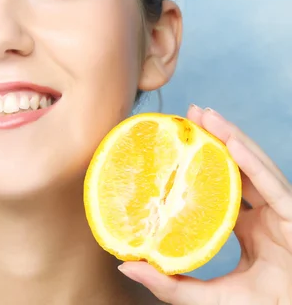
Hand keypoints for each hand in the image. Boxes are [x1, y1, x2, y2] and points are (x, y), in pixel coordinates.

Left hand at [117, 105, 291, 303]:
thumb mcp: (207, 297)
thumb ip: (169, 284)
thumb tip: (125, 264)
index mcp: (247, 228)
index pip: (222, 187)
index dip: (200, 164)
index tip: (174, 144)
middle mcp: (265, 216)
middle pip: (239, 168)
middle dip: (217, 138)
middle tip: (189, 115)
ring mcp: (282, 214)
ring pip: (256, 168)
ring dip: (232, 138)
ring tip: (205, 115)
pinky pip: (275, 186)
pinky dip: (254, 163)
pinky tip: (232, 142)